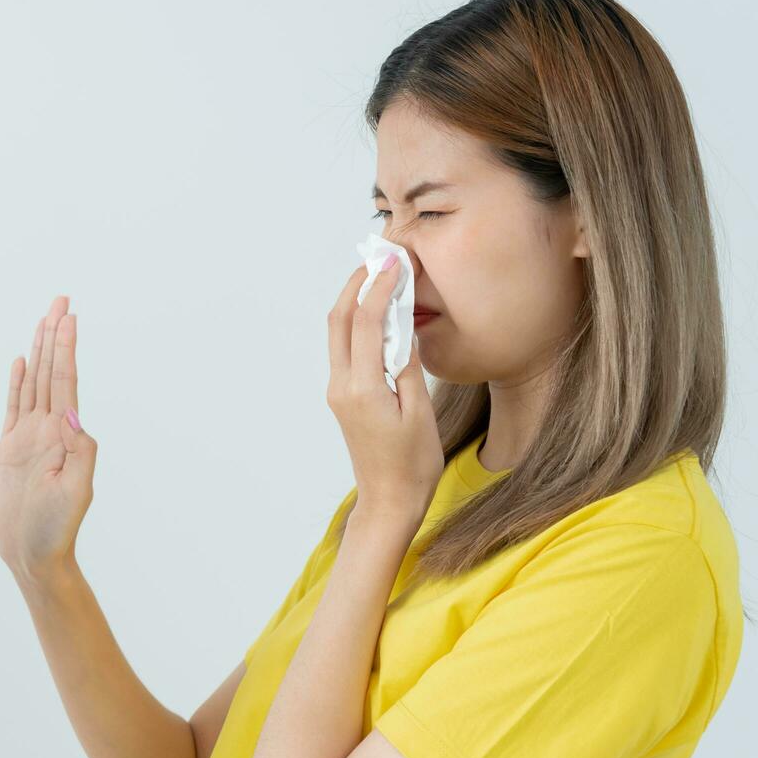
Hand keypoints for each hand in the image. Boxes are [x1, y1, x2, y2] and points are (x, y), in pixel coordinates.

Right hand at [0, 295, 96, 588]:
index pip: (66, 381)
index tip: (69, 316)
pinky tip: (20, 361)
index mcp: (66, 435)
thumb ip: (80, 451)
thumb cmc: (57, 528)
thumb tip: (73, 415)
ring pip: (33, 383)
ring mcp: (28, 436)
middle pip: (51, 372)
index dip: (66, 348)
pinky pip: (12, 406)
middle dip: (55, 336)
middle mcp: (48, 429)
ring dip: (38, 351)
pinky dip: (16, 382)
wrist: (32, 553)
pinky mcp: (9, 448)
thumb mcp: (76, 491)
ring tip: (43, 319)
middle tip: (60, 300)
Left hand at [326, 258, 442, 522]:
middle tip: (380, 257)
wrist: (389, 501)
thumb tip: (400, 325)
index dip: (379, 287)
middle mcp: (341, 386)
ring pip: (337, 333)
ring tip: (378, 275)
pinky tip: (377, 313)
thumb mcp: (420, 411)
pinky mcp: (342, 397)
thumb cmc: (412, 464)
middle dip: (356, 284)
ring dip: (354, 301)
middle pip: (339, 320)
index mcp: (362, 388)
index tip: (395, 261)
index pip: (365, 323)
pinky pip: (345, 349)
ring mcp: (337, 391)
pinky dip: (357, 324)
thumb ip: (406, 365)